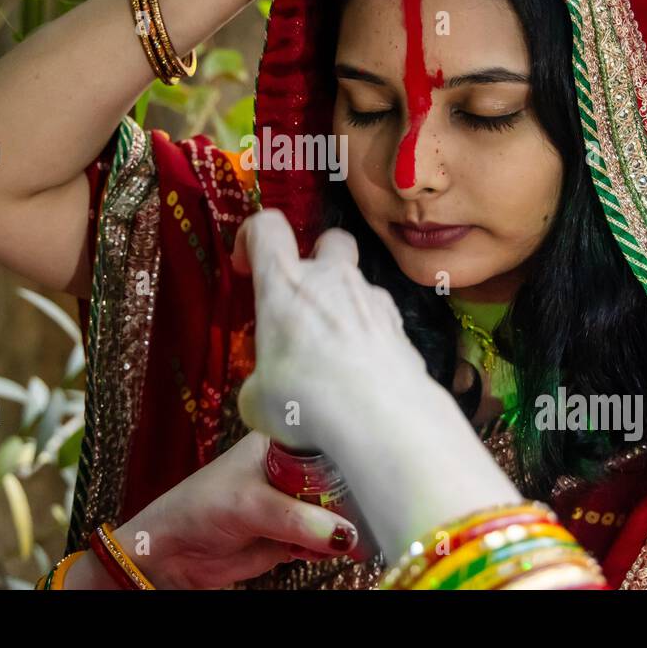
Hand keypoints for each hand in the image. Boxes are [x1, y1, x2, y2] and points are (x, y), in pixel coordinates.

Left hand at [112, 431, 356, 589]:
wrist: (171, 552)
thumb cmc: (198, 508)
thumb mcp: (249, 505)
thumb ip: (296, 518)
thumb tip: (344, 534)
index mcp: (279, 442)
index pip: (327, 439)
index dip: (353, 450)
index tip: (381, 464)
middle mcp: (291, 469)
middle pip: (339, 478)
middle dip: (355, 495)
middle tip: (376, 508)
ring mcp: (292, 503)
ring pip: (335, 511)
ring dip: (345, 525)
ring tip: (354, 535)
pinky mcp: (291, 534)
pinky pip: (324, 539)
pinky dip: (330, 546)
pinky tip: (328, 549)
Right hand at [230, 209, 431, 452]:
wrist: (382, 419)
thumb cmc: (308, 400)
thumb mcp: (258, 400)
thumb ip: (259, 384)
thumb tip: (264, 395)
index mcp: (285, 283)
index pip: (266, 228)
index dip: (252, 237)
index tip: (247, 267)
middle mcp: (332, 279)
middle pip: (330, 239)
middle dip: (317, 258)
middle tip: (303, 298)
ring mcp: (372, 299)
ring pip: (357, 286)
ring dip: (343, 309)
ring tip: (332, 359)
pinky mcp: (400, 327)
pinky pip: (378, 321)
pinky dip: (367, 339)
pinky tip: (361, 376)